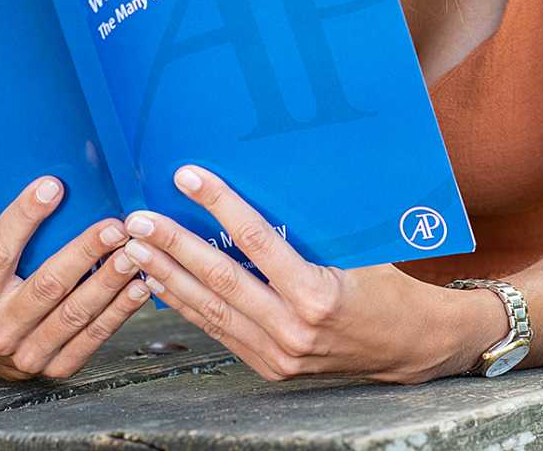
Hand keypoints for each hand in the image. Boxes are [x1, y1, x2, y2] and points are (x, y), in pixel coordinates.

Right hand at [0, 175, 150, 380]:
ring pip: (74, 314)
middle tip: (115, 227)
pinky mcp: (54, 368)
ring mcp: (26, 354)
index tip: (53, 186)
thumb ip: (17, 238)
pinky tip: (137, 289)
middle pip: (46, 285)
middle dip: (84, 252)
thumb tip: (55, 185)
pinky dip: (118, 312)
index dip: (24, 217)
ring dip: (108, 282)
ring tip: (133, 255)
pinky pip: (91, 338)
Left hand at [119, 165, 475, 383]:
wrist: (408, 344)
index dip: (218, 205)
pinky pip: (218, 330)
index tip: (186, 178)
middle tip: (137, 220)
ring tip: (133, 250)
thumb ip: (311, 225)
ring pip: (209, 310)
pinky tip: (160, 282)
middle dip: (172, 245)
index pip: (256, 241)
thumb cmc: (387, 284)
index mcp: (319, 294)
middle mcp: (294, 329)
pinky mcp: (270, 367)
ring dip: (166, 276)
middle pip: (219, 279)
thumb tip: (266, 175)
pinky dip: (185, 304)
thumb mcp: (358, 247)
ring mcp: (279, 354)